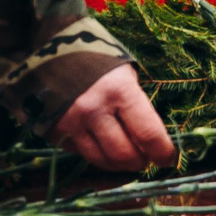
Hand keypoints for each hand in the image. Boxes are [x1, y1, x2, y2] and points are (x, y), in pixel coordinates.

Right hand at [50, 64, 175, 171]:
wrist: (47, 50)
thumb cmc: (97, 59)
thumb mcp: (124, 74)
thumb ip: (136, 104)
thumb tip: (150, 137)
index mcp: (120, 91)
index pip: (148, 133)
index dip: (162, 152)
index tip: (168, 159)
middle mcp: (95, 110)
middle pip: (124, 153)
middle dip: (140, 161)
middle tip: (147, 159)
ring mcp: (72, 123)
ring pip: (101, 159)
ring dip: (119, 165)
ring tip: (128, 159)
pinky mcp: (54, 131)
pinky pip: (81, 152)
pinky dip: (97, 155)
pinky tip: (104, 147)